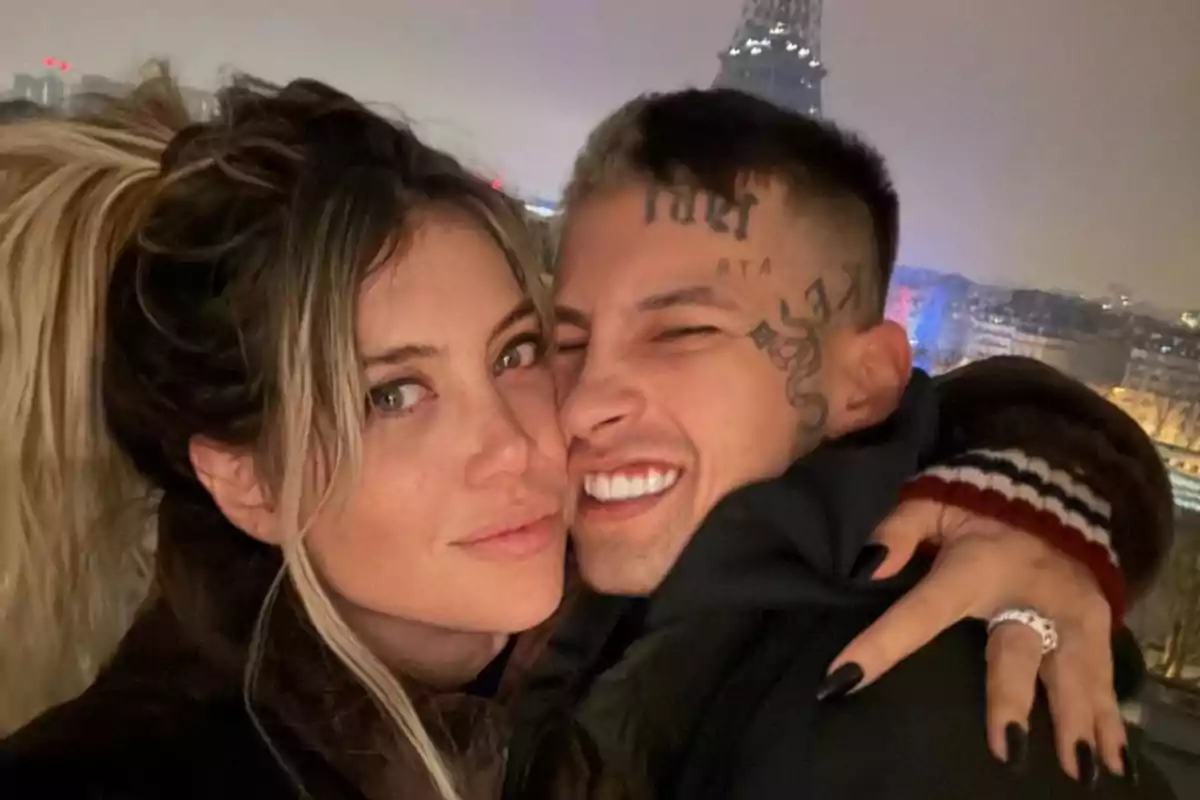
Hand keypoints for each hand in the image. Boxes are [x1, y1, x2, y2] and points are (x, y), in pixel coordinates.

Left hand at [827, 498, 1125, 782]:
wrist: (1059, 488)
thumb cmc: (981, 506)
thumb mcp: (932, 501)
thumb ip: (898, 530)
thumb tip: (866, 565)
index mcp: (973, 568)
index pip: (918, 612)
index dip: (880, 645)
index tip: (841, 680)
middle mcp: (1024, 594)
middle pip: (1015, 654)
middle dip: (1012, 700)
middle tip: (1006, 749)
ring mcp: (1067, 613)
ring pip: (1072, 673)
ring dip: (1073, 722)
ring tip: (1075, 770)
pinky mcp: (1096, 625)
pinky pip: (1103, 678)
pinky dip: (1109, 721)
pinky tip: (1113, 761)